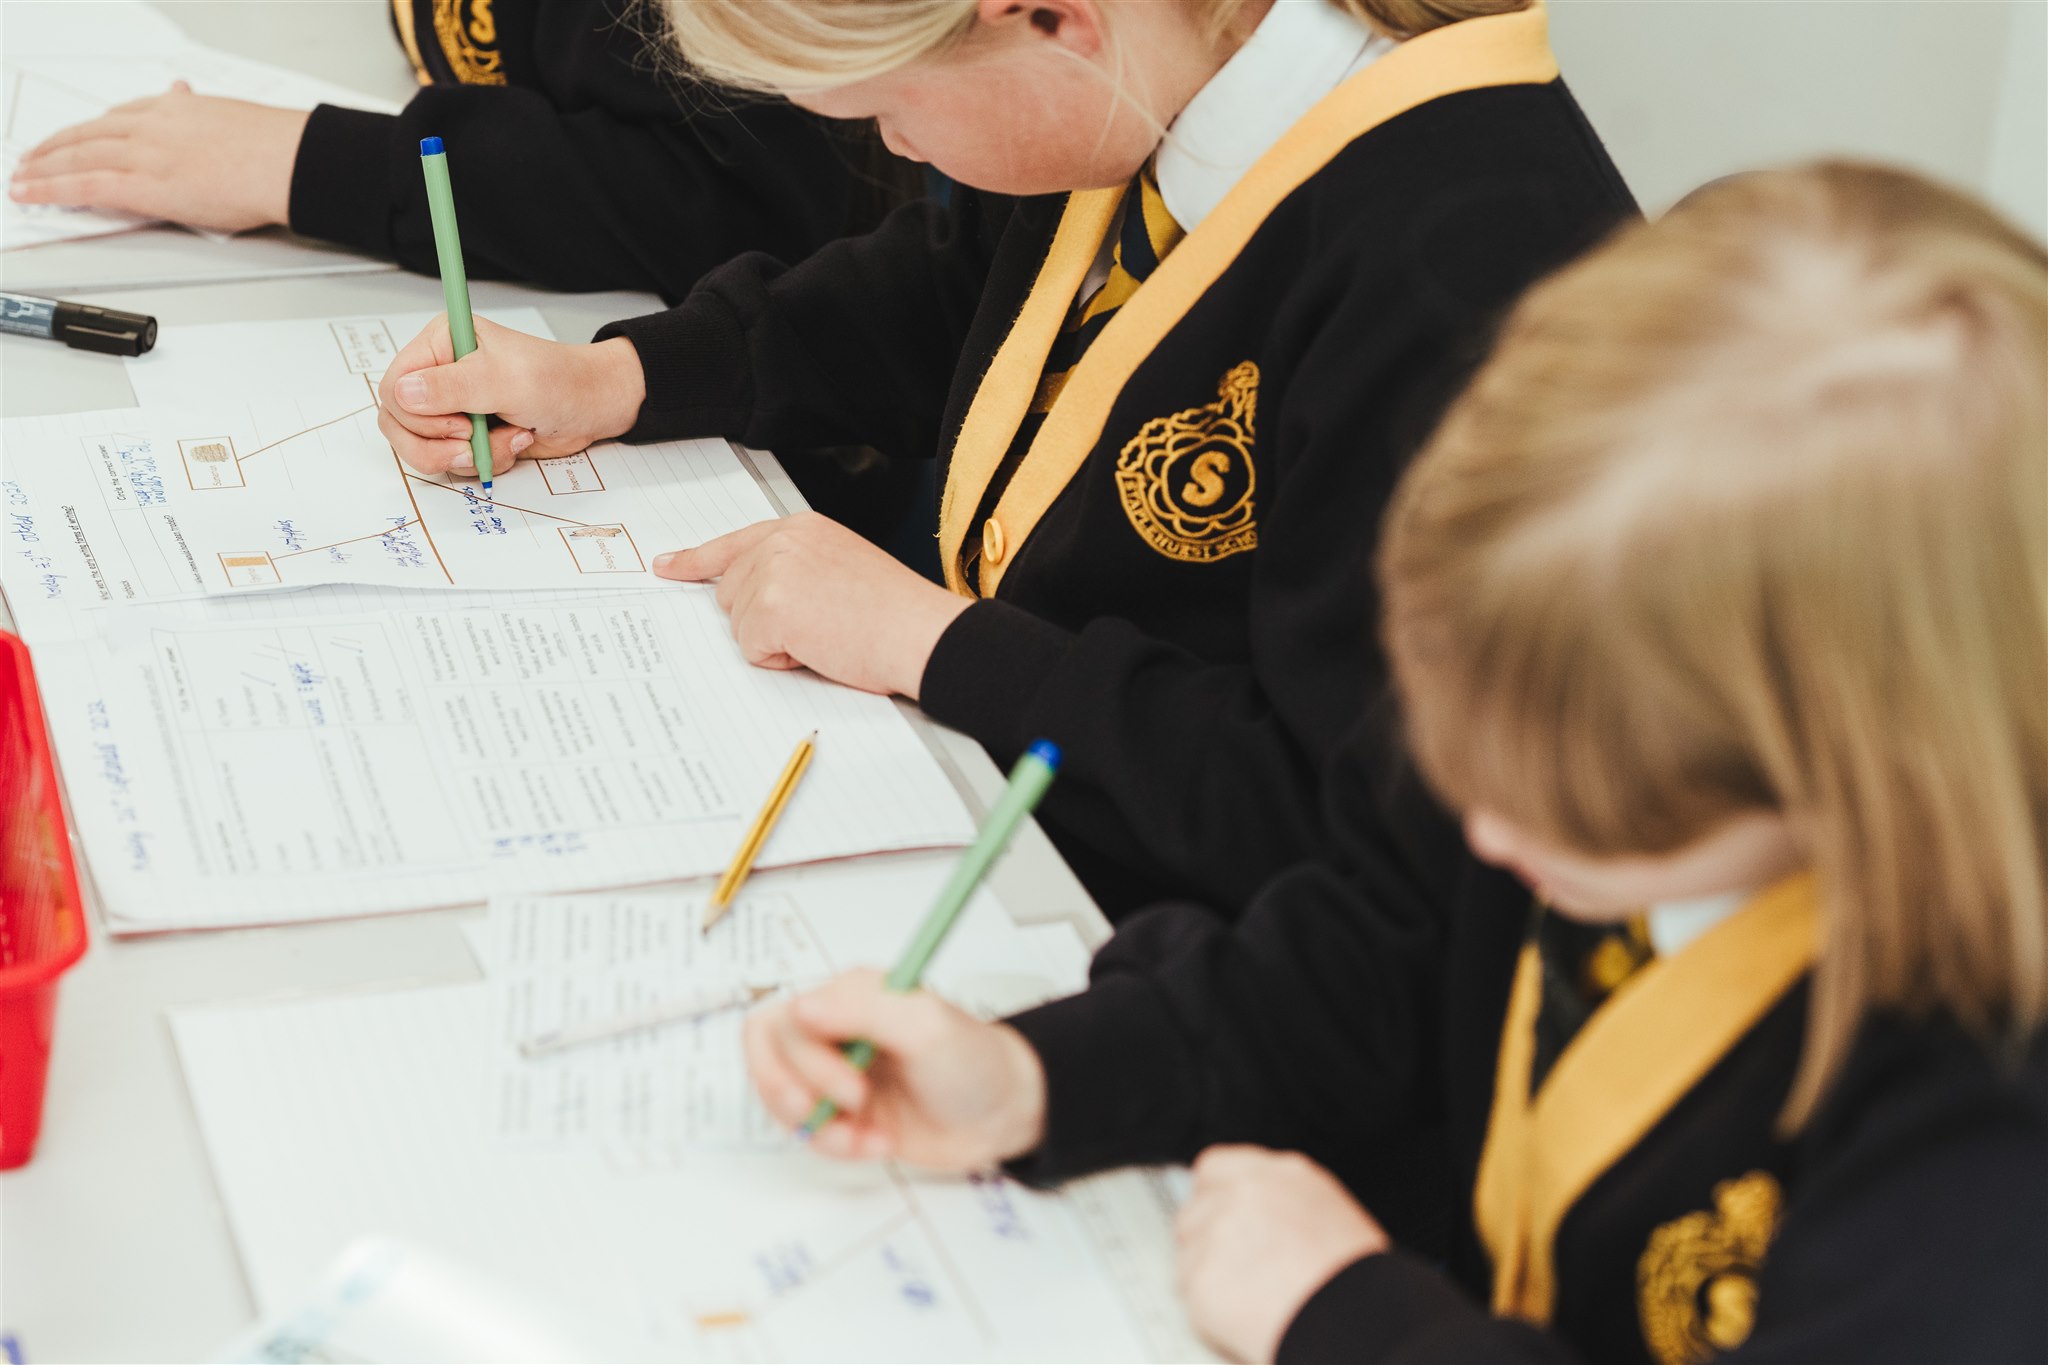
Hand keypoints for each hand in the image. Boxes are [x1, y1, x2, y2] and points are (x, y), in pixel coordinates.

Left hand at [9, 83, 305, 231]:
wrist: (286, 161)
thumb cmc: (273, 147)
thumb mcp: (228, 114)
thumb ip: (198, 108)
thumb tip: (183, 91)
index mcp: (173, 109)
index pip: (118, 117)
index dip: (89, 130)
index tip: (76, 137)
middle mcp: (150, 127)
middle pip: (87, 135)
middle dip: (54, 147)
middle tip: (32, 158)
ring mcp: (143, 155)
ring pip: (76, 156)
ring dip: (42, 167)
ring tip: (23, 179)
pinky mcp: (143, 186)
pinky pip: (83, 185)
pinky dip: (51, 188)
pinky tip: (32, 193)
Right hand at [377, 316, 645, 476]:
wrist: (593, 407)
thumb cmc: (558, 381)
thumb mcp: (506, 380)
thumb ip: (453, 387)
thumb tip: (403, 393)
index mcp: (441, 344)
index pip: (394, 387)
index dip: (418, 416)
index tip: (461, 424)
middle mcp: (440, 374)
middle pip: (399, 424)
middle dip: (440, 444)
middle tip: (476, 440)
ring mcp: (451, 407)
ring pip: (423, 448)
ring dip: (467, 456)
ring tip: (507, 440)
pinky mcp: (467, 434)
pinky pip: (452, 462)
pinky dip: (484, 462)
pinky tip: (513, 442)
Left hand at [656, 513, 970, 697]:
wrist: (922, 633)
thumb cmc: (897, 615)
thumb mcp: (843, 569)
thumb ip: (799, 570)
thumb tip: (757, 598)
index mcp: (803, 528)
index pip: (736, 543)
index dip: (696, 561)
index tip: (667, 567)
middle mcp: (783, 540)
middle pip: (732, 593)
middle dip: (764, 621)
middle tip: (820, 626)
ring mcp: (774, 570)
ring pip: (740, 625)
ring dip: (778, 642)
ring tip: (829, 634)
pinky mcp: (770, 606)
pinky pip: (753, 648)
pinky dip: (783, 659)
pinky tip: (822, 647)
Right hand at [744, 968, 1047, 1167]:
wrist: (1002, 1116)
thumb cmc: (974, 1062)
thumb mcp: (926, 1027)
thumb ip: (864, 1010)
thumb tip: (800, 1008)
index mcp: (851, 996)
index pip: (785, 1020)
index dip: (806, 1060)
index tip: (853, 1085)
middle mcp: (835, 1029)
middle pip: (769, 1058)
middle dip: (805, 1096)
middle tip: (856, 1107)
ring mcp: (834, 1072)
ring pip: (779, 1098)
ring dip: (819, 1128)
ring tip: (865, 1137)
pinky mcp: (841, 1110)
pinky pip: (805, 1130)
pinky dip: (835, 1145)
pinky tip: (876, 1143)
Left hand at [1177, 1146, 1390, 1362]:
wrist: (1358, 1324)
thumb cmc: (1361, 1284)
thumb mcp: (1331, 1215)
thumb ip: (1282, 1203)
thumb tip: (1258, 1215)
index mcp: (1282, 1173)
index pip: (1216, 1167)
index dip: (1215, 1198)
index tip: (1219, 1220)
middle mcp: (1244, 1193)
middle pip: (1195, 1208)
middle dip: (1206, 1239)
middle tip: (1235, 1272)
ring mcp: (1217, 1232)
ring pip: (1188, 1251)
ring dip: (1208, 1275)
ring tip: (1251, 1301)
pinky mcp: (1201, 1277)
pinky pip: (1190, 1293)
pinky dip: (1210, 1312)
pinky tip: (1245, 1320)